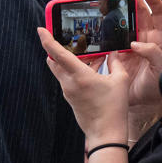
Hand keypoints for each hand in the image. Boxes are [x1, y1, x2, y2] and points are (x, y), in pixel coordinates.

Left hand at [36, 26, 130, 145]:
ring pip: (61, 70)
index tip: (41, 29)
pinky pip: (68, 79)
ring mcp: (68, 92)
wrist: (105, 133)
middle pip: (54, 61)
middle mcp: (69, 83)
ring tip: (88, 54)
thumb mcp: (120, 81)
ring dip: (69, 60)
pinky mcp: (71, 98)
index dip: (48, 40)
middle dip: (57, 49)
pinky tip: (93, 69)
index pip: (58, 54)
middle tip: (67, 39)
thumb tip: (113, 53)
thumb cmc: (114, 108)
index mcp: (79, 76)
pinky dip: (76, 71)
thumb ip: (116, 63)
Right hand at [113, 0, 161, 120]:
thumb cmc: (157, 89)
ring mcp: (130, 47)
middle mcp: (145, 41)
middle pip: (139, 14)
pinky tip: (99, 21)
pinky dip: (105, 29)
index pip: (159, 16)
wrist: (142, 106)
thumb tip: (138, 44)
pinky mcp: (118, 54)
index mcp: (159, 42)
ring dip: (117, 10)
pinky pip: (112, 38)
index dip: (154, 3)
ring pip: (124, 23)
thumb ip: (153, 55)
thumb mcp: (161, 71)